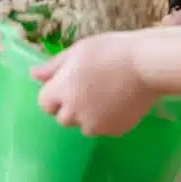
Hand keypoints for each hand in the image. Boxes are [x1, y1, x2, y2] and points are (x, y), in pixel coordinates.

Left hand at [32, 33, 155, 136]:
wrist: (147, 65)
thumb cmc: (111, 50)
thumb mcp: (78, 51)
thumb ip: (53, 66)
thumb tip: (33, 75)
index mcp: (62, 91)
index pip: (44, 103)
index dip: (54, 94)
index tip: (69, 82)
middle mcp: (75, 113)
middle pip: (62, 118)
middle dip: (70, 106)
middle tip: (89, 86)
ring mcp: (96, 125)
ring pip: (84, 125)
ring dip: (88, 115)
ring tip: (106, 93)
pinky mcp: (115, 131)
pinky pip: (104, 128)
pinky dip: (107, 118)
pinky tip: (119, 100)